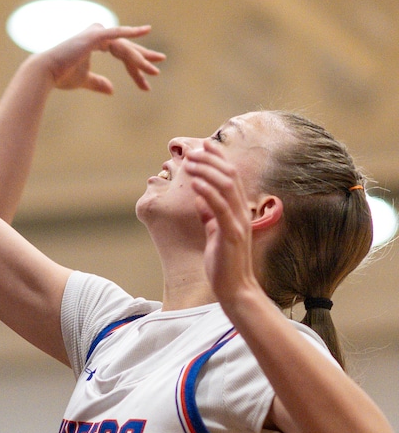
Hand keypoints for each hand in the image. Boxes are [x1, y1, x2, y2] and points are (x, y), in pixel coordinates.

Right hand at [32, 23, 163, 94]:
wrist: (45, 73)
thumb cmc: (61, 76)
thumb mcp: (84, 80)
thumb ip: (97, 83)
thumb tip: (112, 90)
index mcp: (94, 43)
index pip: (121, 51)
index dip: (135, 63)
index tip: (150, 74)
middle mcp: (97, 34)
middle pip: (126, 46)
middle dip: (143, 56)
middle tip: (160, 62)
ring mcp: (96, 33)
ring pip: (124, 46)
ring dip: (140, 58)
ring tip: (154, 70)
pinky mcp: (94, 36)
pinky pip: (116, 34)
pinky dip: (130, 32)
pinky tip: (145, 30)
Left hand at [183, 140, 263, 308]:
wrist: (234, 287)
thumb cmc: (223, 262)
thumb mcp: (214, 232)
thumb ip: (210, 214)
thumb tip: (200, 196)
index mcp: (239, 210)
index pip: (231, 176)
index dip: (219, 158)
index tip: (204, 144)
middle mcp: (242, 212)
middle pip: (230, 176)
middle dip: (210, 159)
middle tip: (192, 150)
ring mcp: (238, 222)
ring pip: (225, 187)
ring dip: (206, 171)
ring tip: (189, 161)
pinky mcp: (231, 233)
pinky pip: (219, 207)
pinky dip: (207, 192)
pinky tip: (194, 182)